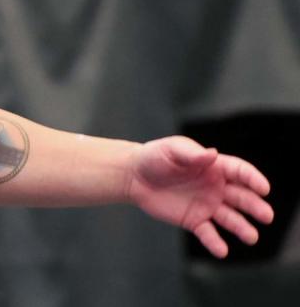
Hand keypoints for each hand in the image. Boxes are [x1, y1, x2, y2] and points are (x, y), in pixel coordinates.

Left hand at [126, 136, 273, 257]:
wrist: (133, 176)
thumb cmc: (154, 157)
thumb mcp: (171, 150)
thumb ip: (192, 154)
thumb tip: (212, 154)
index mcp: (214, 167)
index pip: (240, 172)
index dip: (253, 179)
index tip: (263, 188)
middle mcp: (215, 187)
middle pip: (242, 198)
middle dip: (255, 206)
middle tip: (266, 216)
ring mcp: (206, 205)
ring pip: (230, 219)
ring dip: (242, 228)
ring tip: (251, 237)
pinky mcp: (194, 220)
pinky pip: (208, 233)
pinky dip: (215, 242)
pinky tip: (221, 251)